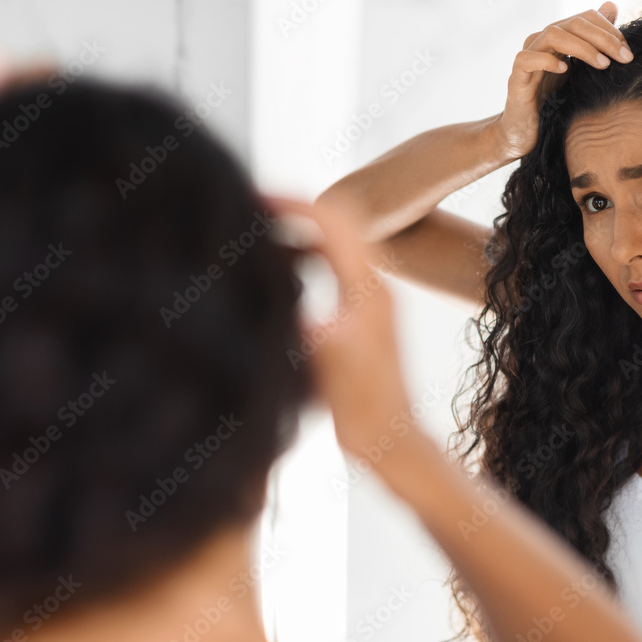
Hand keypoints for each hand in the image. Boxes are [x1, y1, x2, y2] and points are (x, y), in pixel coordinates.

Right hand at [264, 195, 415, 464]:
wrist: (393, 443)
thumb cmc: (367, 414)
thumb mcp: (336, 375)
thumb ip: (321, 339)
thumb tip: (304, 315)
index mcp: (369, 290)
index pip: (333, 221)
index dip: (292, 203)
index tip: (252, 200)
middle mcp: (375, 286)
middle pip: (336, 223)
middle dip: (292, 210)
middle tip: (247, 212)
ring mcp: (370, 300)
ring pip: (333, 245)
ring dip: (296, 235)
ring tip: (254, 239)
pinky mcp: (363, 316)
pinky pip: (332, 270)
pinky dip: (303, 261)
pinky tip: (275, 280)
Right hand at [493, 1, 633, 160]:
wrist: (526, 132)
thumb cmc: (554, 104)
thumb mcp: (580, 73)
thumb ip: (595, 45)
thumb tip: (612, 7)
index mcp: (558, 38)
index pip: (585, 18)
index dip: (609, 30)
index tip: (627, 51)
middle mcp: (542, 42)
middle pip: (573, 24)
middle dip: (603, 38)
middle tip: (624, 57)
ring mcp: (527, 57)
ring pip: (553, 35)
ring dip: (582, 47)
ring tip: (602, 64)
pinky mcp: (516, 77)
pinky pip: (528, 59)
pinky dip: (548, 61)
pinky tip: (565, 71)